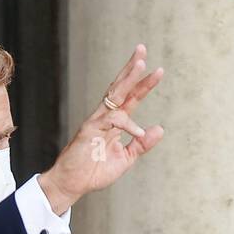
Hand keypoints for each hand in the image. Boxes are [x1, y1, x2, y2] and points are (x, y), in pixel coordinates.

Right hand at [38, 44, 163, 212]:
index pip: (130, 98)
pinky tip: (138, 132)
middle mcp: (105, 117)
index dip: (143, 84)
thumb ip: (141, 144)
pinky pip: (111, 121)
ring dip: (128, 79)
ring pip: (114, 95)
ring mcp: (96, 121)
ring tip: (142, 65)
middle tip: (142, 49)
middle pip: (120, 87)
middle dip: (132, 69)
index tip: (158, 70)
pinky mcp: (89, 130)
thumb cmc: (95, 171)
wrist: (73, 184)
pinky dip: (126, 124)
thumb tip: (159, 128)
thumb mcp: (126, 158)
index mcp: (115, 122)